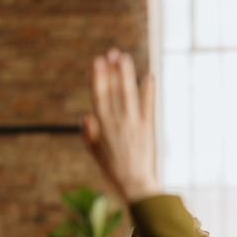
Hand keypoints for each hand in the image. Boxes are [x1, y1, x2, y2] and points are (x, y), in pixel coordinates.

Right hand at [83, 49, 158, 202]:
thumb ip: (90, 134)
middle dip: (112, 70)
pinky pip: (148, 106)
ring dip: (126, 74)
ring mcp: (132, 124)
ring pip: (128, 93)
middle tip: (113, 52)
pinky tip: (149, 76)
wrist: (135, 184)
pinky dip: (148, 91)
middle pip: (113, 90)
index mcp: (102, 126)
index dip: (98, 77)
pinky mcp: (147, 128)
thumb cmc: (114, 170)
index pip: (98, 96)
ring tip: (125, 58)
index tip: (98, 61)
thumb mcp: (96, 153)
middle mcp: (116, 122)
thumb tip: (86, 116)